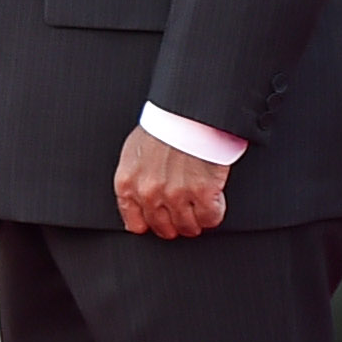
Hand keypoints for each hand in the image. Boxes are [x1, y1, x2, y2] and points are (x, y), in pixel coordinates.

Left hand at [113, 126, 230, 239]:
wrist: (187, 112)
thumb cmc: (163, 126)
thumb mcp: (134, 152)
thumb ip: (135, 178)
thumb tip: (138, 199)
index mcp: (128, 183)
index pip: (135, 223)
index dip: (151, 225)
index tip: (161, 221)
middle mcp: (149, 192)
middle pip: (163, 228)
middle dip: (175, 225)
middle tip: (184, 216)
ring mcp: (176, 194)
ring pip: (187, 227)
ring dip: (195, 222)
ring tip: (199, 210)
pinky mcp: (203, 192)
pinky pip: (210, 218)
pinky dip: (214, 213)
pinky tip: (213, 202)